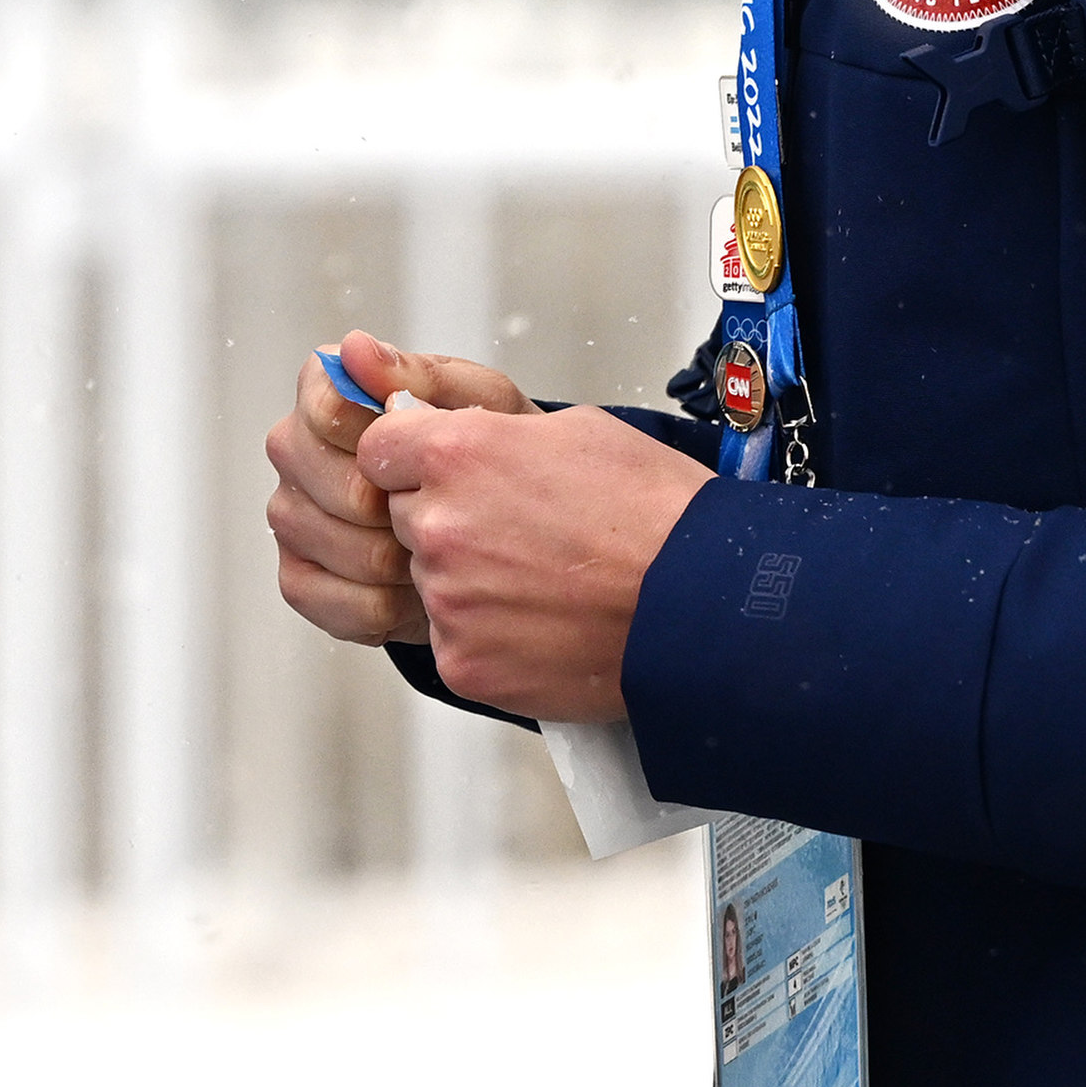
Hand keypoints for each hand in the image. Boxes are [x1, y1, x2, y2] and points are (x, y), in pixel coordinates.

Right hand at [266, 333, 531, 647]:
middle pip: (321, 480)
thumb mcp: (480, 406)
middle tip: (441, 513)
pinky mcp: (299, 578)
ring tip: (438, 555)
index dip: (378, 440)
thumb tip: (353, 347)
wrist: (509, 532)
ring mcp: (292, 515)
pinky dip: (384, 604)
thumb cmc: (491, 457)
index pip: (326, 410)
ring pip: (326, 541)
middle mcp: (297, 451)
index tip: (422, 457)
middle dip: (391, 505)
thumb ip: (421, 375)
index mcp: (328, 396)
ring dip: (395, 557)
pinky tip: (416, 591)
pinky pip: (329, 598)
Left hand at [359, 389, 714, 723]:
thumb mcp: (573, 430)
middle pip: (403, 518)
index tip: (444, 473)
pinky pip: (453, 640)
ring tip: (543, 584)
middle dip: (445, 521)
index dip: (412, 459)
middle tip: (516, 534)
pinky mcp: (464, 662)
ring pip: (428, 582)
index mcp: (458, 454)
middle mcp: (439, 524)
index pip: (378, 449)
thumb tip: (436, 423)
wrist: (707, 607)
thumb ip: (488, 428)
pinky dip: (488, 638)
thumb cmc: (654, 511)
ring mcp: (448, 600)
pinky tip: (544, 626)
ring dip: (467, 582)